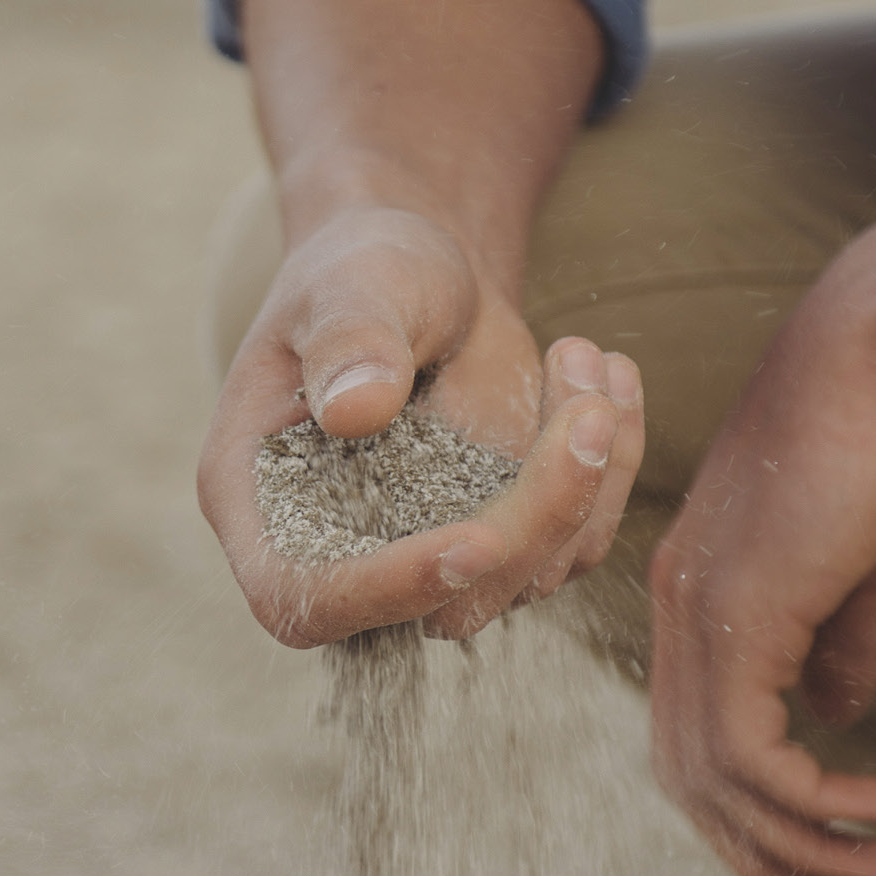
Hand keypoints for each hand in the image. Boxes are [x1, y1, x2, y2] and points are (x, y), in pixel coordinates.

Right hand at [198, 206, 644, 645]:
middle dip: (533, 517)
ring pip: (531, 578)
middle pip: (446, 604)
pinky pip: (579, 539)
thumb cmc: (362, 270)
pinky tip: (610, 376)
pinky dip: (612, 466)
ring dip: (587, 478)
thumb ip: (349, 341)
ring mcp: (435, 557)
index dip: (388, 591)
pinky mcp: (509, 542)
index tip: (474, 541)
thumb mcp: (348, 284)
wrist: (422, 273)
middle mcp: (348, 554)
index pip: (308, 597)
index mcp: (263, 507)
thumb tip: (357, 410)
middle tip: (586, 408)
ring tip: (585, 354)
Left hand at [648, 224, 875, 875]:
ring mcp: (700, 610)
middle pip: (690, 774)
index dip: (753, 808)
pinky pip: (752, 752)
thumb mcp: (869, 557)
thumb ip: (843, 639)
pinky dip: (810, 801)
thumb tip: (837, 715)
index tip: (827, 855)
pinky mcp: (742, 613)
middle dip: (765, 854)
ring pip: (718, 779)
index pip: (697, 729)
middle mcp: (679, 606)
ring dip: (802, 845)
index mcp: (701, 590)